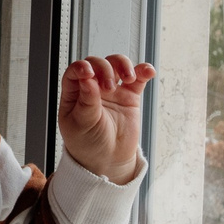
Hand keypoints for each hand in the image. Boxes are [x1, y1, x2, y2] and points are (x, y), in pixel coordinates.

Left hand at [58, 55, 156, 181]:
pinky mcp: (130, 96)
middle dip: (105, 69)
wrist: (108, 159)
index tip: (88, 73)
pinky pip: (138, 78)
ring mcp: (112, 90)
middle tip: (109, 88)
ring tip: (128, 79)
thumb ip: (86, 101)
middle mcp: (92, 87)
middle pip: (98, 64)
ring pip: (117, 65)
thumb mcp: (82, 124)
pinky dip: (143, 71)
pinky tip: (148, 71)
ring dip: (124, 65)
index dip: (81, 67)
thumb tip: (87, 78)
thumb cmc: (88, 143)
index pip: (75, 71)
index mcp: (75, 93)